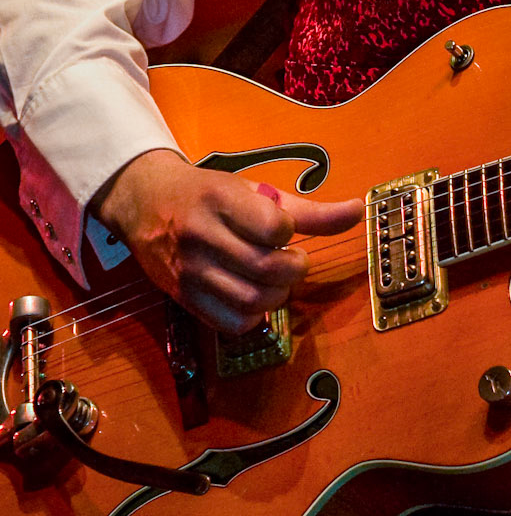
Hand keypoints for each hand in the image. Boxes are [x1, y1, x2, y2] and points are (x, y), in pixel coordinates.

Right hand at [91, 149, 362, 333]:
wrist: (147, 203)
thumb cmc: (210, 195)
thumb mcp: (256, 192)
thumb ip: (309, 210)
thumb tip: (358, 211)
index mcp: (220, 199)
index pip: (272, 226)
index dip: (288, 232)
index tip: (284, 230)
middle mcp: (201, 235)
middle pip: (266, 268)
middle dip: (293, 268)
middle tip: (293, 260)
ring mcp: (189, 270)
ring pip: (251, 300)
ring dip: (278, 294)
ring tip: (276, 279)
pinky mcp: (183, 297)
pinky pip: (230, 323)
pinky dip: (253, 316)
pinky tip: (254, 297)